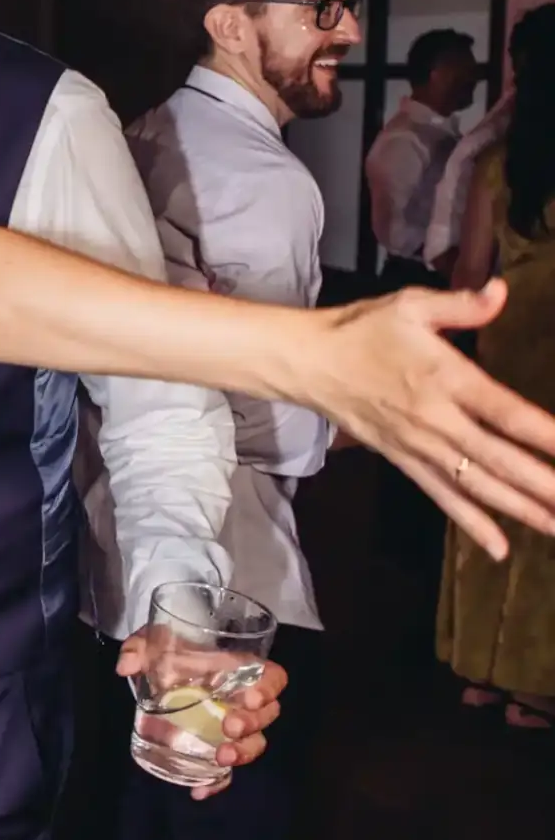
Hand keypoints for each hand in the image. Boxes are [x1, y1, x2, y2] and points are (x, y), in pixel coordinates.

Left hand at [117, 636, 285, 799]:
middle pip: (266, 716)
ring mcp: (233, 728)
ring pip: (254, 743)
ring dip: (243, 753)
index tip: (251, 698)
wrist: (162, 672)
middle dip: (252, 723)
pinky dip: (216, 783)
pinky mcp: (216, 748)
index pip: (273, 678)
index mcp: (238, 669)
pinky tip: (200, 791)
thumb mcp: (154, 640)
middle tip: (228, 726)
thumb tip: (125, 665)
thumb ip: (140, 647)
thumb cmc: (171, 650)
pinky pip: (226, 771)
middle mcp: (243, 700)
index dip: (268, 688)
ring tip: (221, 757)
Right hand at [303, 281, 554, 558]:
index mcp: (444, 378)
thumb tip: (501, 292)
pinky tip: (500, 547)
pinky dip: (472, 523)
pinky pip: (443, 497)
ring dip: (520, 509)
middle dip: (542, 485)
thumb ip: (461, 304)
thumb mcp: (410, 305)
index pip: (504, 411)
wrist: (308, 363)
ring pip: (477, 486)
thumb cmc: (362, 330)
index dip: (543, 434)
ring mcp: (419, 447)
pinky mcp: (404, 462)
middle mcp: (436, 420)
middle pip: (498, 459)